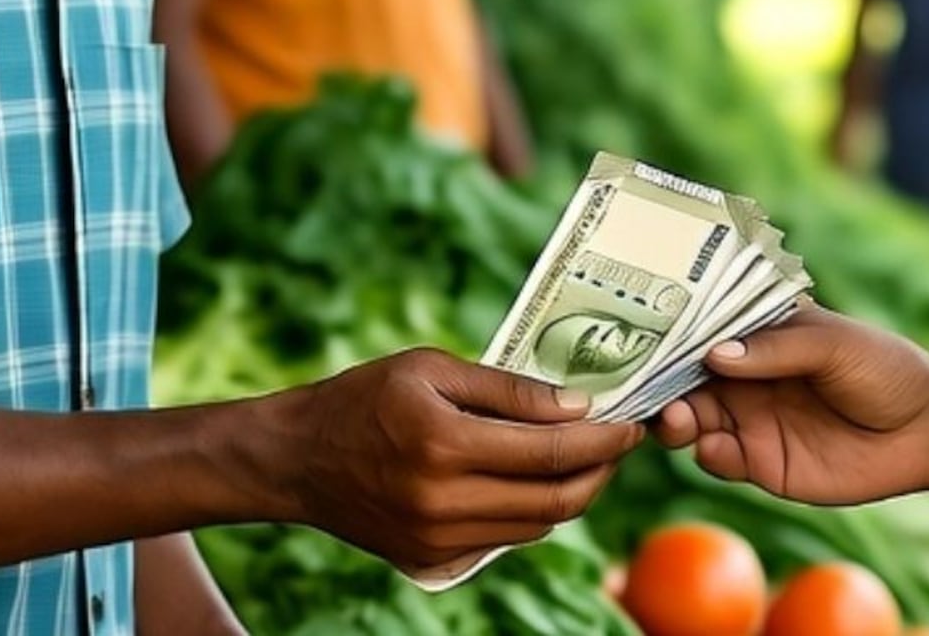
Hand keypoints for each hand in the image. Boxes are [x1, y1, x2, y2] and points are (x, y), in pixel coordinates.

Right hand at [262, 350, 641, 573]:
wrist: (297, 459)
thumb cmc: (365, 397)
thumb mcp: (432, 368)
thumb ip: (507, 389)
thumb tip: (576, 407)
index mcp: (444, 443)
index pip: (549, 451)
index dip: (602, 440)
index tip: (631, 422)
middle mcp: (443, 500)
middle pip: (555, 499)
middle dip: (600, 470)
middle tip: (619, 440)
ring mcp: (437, 538)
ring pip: (537, 526)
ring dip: (573, 493)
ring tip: (586, 455)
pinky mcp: (432, 559)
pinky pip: (506, 538)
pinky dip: (534, 512)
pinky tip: (537, 478)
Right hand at [654, 305, 928, 506]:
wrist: (925, 430)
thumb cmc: (882, 368)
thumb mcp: (833, 343)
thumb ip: (776, 349)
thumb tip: (714, 355)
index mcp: (755, 334)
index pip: (700, 328)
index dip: (668, 331)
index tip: (637, 334)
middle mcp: (742, 375)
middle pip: (682, 377)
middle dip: (658, 382)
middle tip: (645, 390)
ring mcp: (747, 419)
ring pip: (690, 419)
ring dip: (673, 420)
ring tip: (673, 420)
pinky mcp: (760, 462)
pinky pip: (718, 460)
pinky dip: (707, 454)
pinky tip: (713, 448)